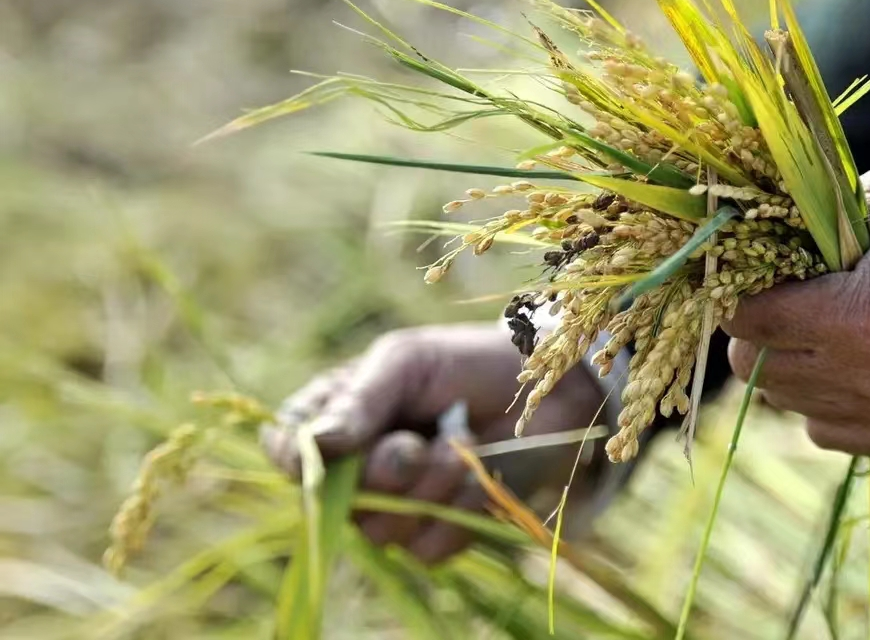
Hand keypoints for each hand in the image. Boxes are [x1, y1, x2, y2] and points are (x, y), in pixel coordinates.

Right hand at [261, 324, 604, 563]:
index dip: (296, 461)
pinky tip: (479, 474)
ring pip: (384, 531)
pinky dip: (459, 509)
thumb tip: (313, 445)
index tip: (330, 451)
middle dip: (384, 473)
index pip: (287, 452)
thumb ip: (360, 401)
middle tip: (417, 443)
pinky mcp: (441, 528)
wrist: (543, 386)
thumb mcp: (405, 362)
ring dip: (429, 489)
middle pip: (336, 503)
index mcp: (335, 418)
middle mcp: (357, 468)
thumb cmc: (465, 362)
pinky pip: (428, 547)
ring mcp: (398, 504)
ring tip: (462, 446)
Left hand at [721, 166, 869, 454]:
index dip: (738, 294)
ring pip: (786, 402)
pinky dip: (822, 401)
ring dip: (788, 366)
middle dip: (756, 331)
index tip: (747, 276)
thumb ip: (812, 219)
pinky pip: (825, 431)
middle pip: (756, 368)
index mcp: (861, 317)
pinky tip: (848, 364)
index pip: (746, 321)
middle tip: (781, 302)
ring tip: (820, 330)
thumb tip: (750, 236)